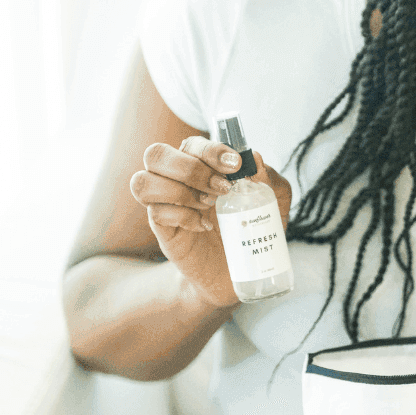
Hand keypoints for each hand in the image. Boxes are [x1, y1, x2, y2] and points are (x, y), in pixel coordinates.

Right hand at [129, 135, 292, 309]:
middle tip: (222, 188)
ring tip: (209, 205)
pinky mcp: (163, 230)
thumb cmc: (250, 230)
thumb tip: (256, 159)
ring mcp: (165, 204)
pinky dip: (182, 216)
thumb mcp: (272, 203)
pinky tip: (203, 226)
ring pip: (143, 181)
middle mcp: (176, 180)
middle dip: (190, 167)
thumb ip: (269, 180)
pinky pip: (155, 213)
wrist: (239, 270)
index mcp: (201, 166)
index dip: (210, 149)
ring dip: (180, 190)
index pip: (191, 144)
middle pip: (155, 154)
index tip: (235, 164)